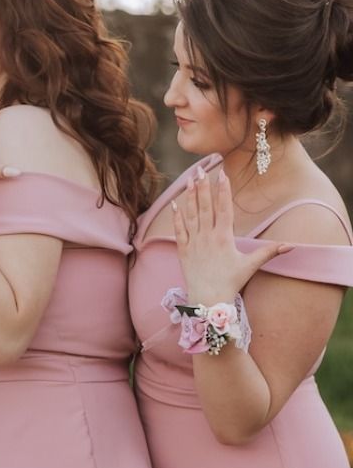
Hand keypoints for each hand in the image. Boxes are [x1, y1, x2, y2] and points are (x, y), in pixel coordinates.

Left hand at [172, 167, 291, 304]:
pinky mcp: (182, 250)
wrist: (208, 298)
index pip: (224, 209)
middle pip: (205, 206)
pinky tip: (176, 203)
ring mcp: (193, 242)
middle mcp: (207, 237)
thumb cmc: (230, 282)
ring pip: (191, 214)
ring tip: (190, 179)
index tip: (222, 175)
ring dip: (190, 196)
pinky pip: (178, 229)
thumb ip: (269, 252)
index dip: (223, 191)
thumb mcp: (250, 265)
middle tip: (201, 168)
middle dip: (204, 186)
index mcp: (224, 237)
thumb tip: (291, 245)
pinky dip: (177, 216)